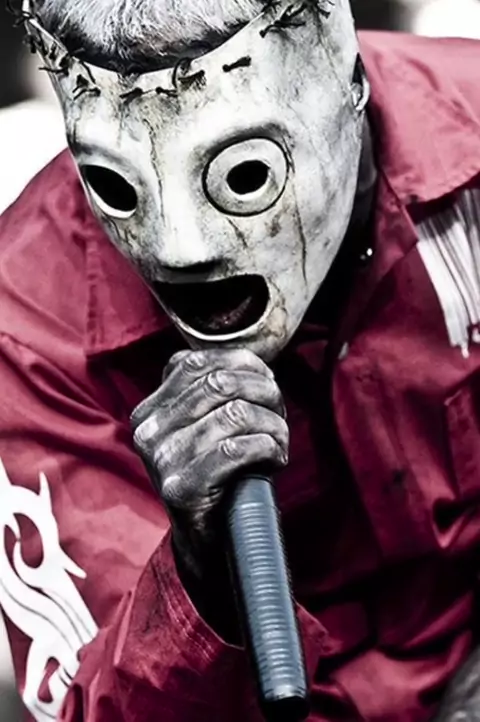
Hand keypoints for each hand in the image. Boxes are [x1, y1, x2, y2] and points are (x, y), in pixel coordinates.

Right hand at [130, 349, 288, 582]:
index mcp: (150, 409)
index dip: (242, 364)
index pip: (196, 362)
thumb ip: (215, 391)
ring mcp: (162, 460)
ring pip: (234, 414)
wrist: (205, 540)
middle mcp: (148, 431)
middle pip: (220, 384)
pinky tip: (275, 459)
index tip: (268, 381)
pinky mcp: (181, 489)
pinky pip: (236, 450)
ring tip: (280, 441)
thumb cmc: (218, 474)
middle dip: (264, 393)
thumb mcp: (205, 426)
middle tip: (280, 412)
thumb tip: (254, 361)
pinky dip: (268, 448)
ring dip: (273, 425)